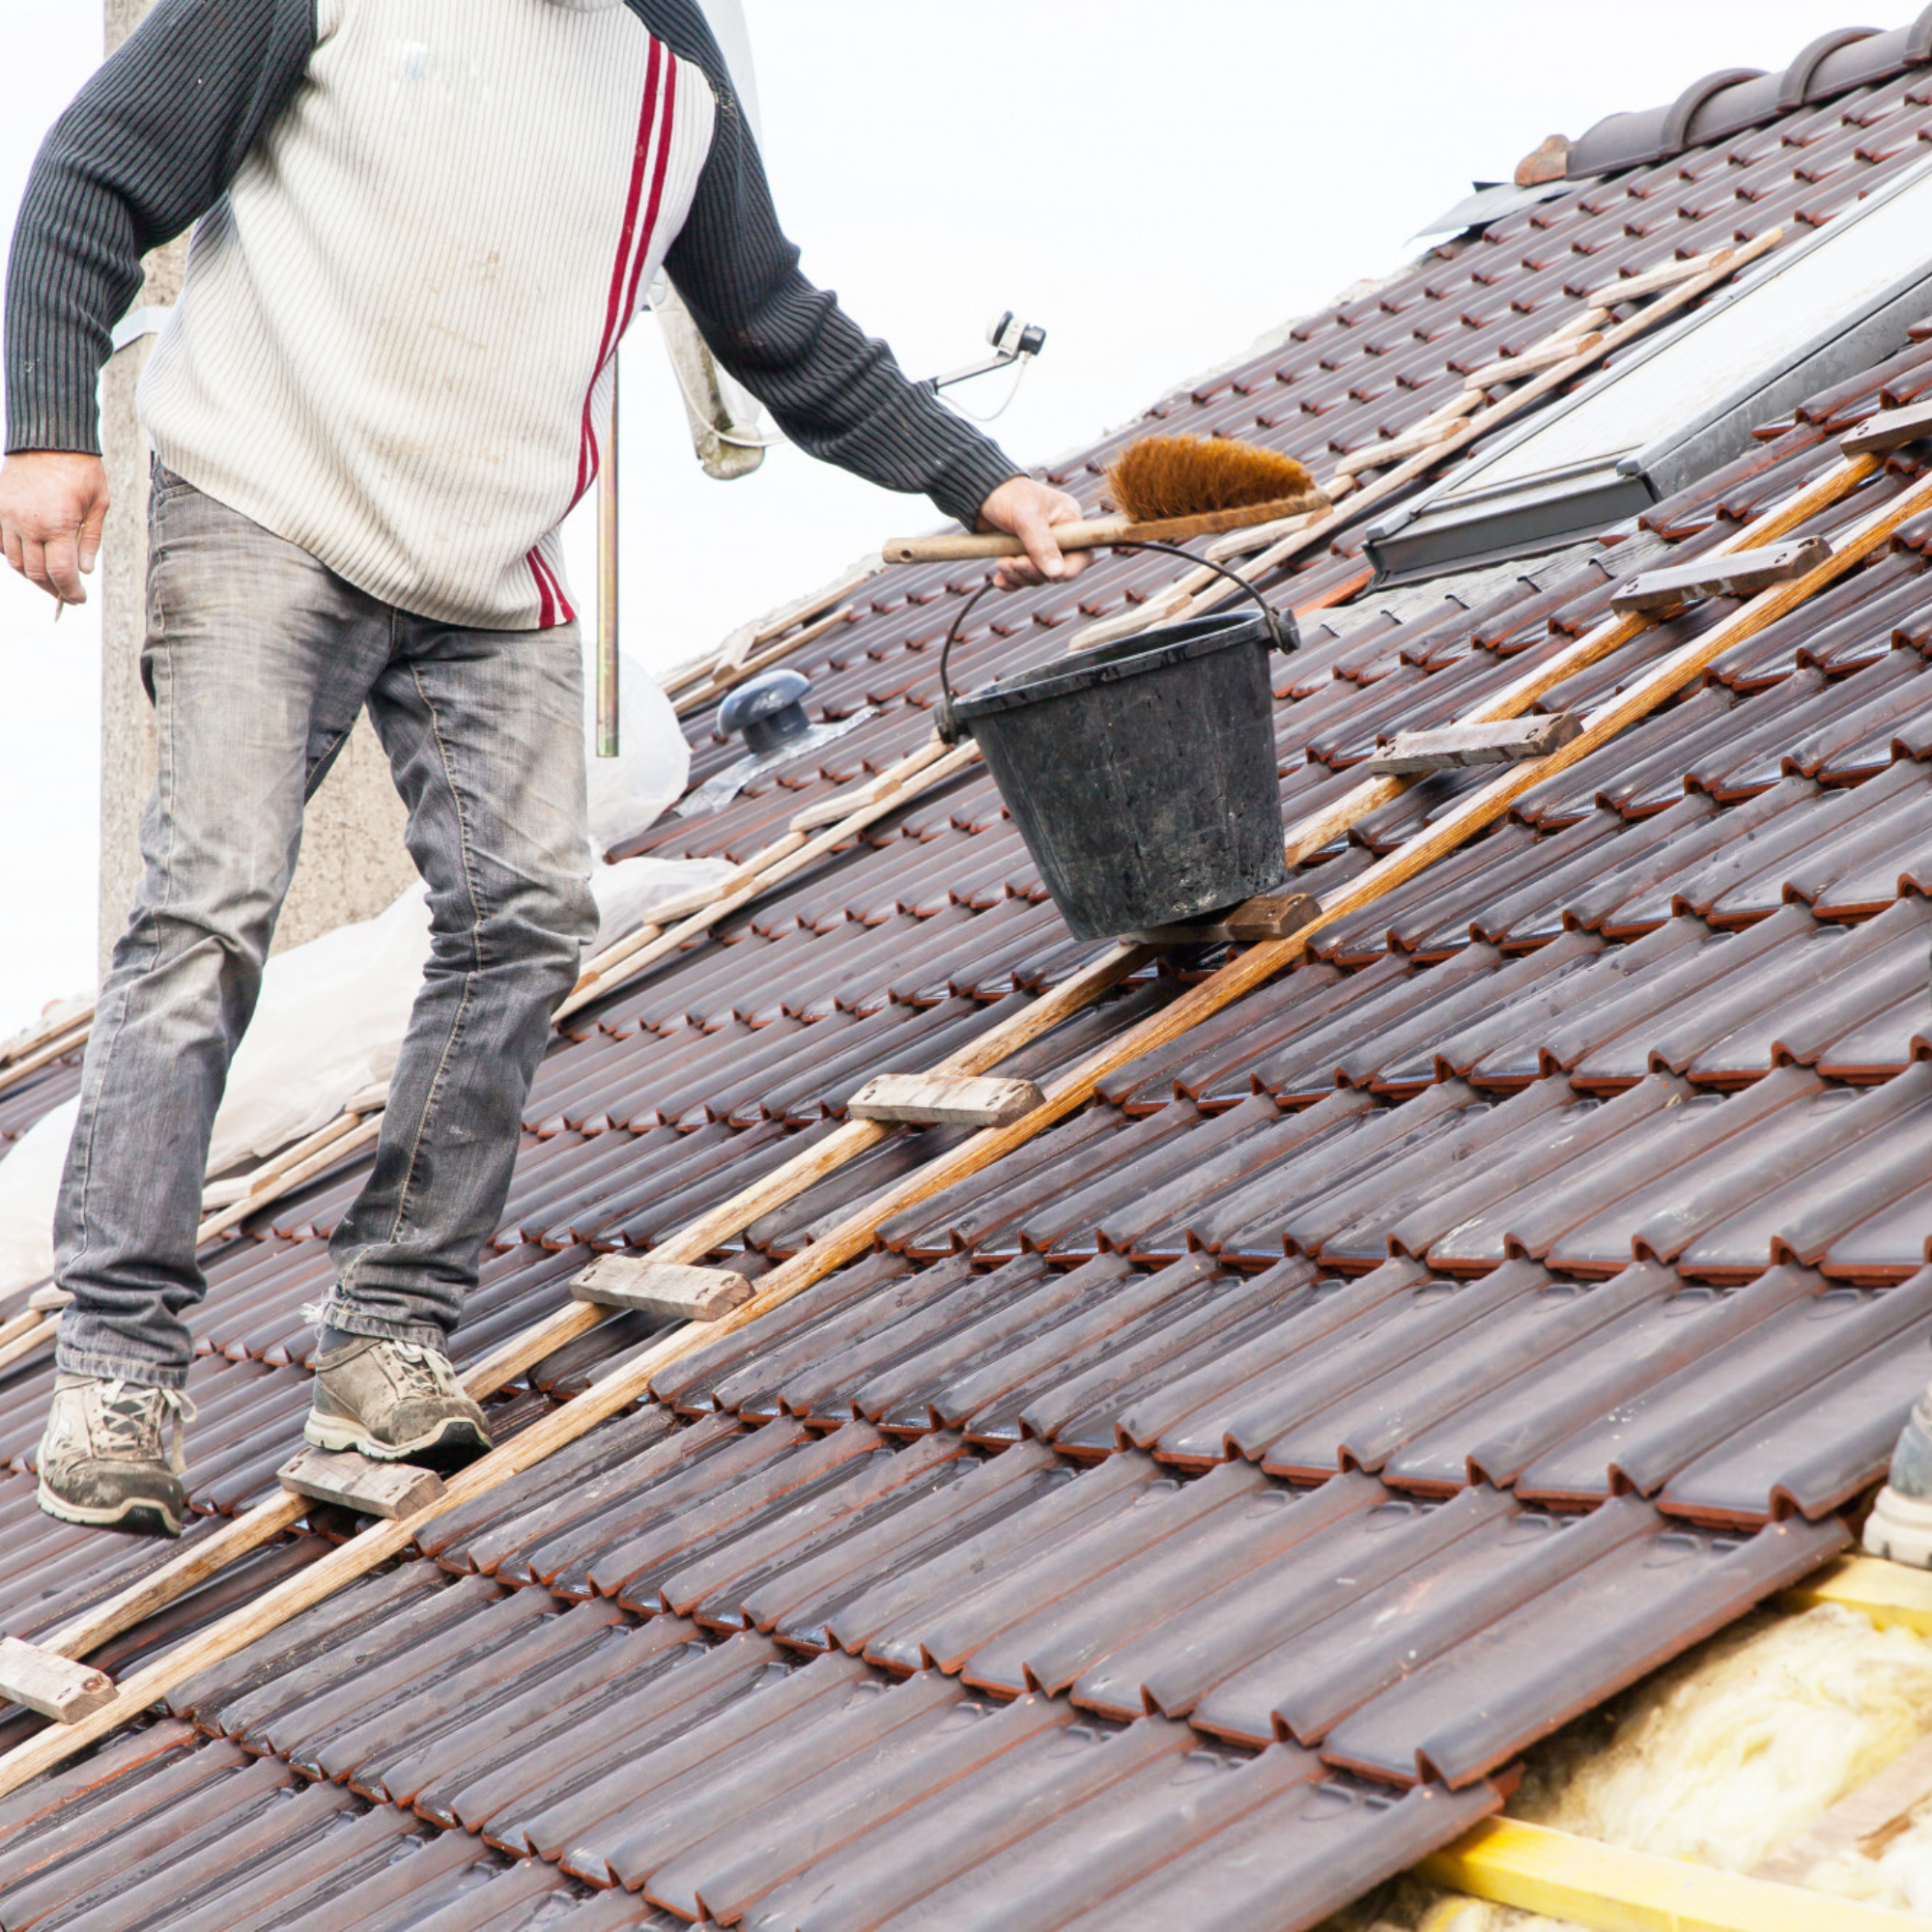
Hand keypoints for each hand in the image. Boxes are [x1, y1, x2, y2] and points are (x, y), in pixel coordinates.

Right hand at [0, 451, 110, 607]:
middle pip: (36, 572)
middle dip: (53, 588)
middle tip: (67, 592)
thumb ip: (91, 541)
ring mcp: (7, 515)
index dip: (70, 592)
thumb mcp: (99, 505)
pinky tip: (32, 554)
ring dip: (33, 573)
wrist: (50, 437)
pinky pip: (1, 541)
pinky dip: (15, 554)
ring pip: (15, 560)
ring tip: (51, 577)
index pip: (61, 574)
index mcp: (58, 524)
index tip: (79, 598)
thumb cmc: (81, 469)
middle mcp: (28, 523)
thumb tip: (85, 570)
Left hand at [977, 475, 1089, 590]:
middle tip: (1014, 562)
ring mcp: (1039, 548)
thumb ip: (1043, 545)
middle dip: (1034, 571)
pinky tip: (999, 580)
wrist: (979, 493)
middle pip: (1057, 570)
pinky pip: (1022, 579)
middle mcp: (1058, 536)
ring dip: (1019, 576)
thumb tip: (1057, 574)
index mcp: (1068, 520)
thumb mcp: (1027, 517)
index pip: (1082, 554)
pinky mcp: (1021, 555)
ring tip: (1001, 564)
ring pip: (1037, 577)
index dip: (1069, 569)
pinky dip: (1011, 582)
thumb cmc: (1008, 495)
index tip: (1050, 574)